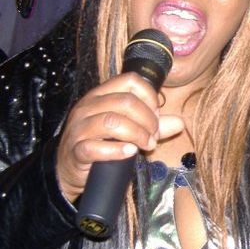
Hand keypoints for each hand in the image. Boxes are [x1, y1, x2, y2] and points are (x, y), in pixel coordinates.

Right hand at [56, 72, 183, 201]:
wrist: (69, 168)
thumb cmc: (101, 142)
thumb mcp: (128, 129)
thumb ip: (153, 125)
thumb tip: (180, 123)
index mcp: (102, 94)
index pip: (131, 81)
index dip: (150, 96)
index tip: (157, 114)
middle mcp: (88, 106)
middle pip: (126, 102)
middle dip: (148, 120)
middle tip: (154, 136)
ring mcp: (79, 127)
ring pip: (112, 122)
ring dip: (137, 135)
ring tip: (146, 145)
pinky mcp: (76, 150)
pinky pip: (95, 147)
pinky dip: (117, 150)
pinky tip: (129, 152)